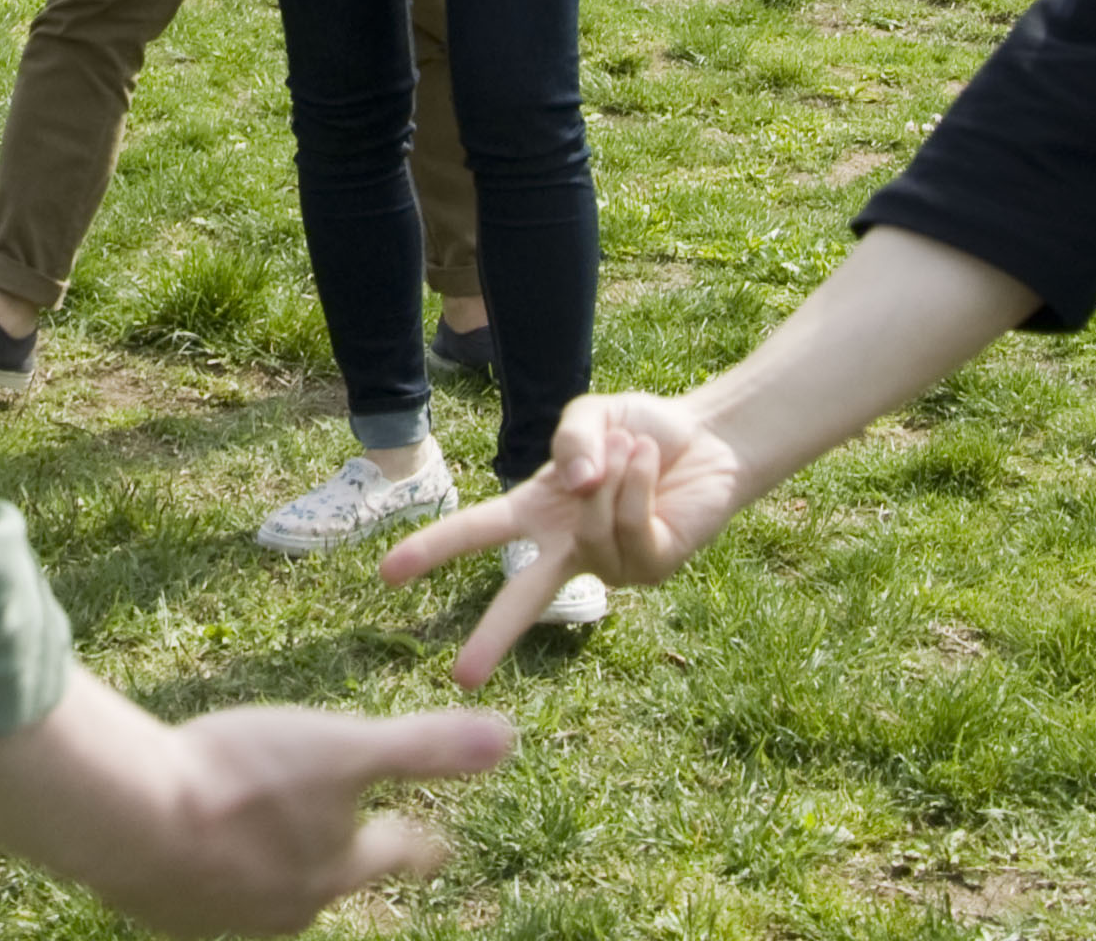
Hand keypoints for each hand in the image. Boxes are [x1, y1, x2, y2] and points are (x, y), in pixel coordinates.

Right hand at [0, 671, 509, 937]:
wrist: (133, 817)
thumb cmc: (244, 777)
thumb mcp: (344, 747)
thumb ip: (424, 746)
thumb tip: (508, 740)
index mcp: (339, 868)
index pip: (396, 851)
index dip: (418, 843)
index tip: (437, 846)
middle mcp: (291, 907)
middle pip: (329, 879)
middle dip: (338, 857)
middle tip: (341, 839)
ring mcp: (230, 917)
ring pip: (266, 889)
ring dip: (271, 862)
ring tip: (263, 837)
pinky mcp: (173, 914)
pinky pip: (205, 893)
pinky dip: (210, 867)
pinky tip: (193, 844)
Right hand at [377, 392, 749, 686]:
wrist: (708, 438)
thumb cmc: (639, 430)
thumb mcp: (591, 417)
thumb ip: (571, 441)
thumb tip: (577, 483)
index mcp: (538, 513)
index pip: (476, 533)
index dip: (431, 550)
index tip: (387, 575)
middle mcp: (568, 546)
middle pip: (522, 597)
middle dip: (492, 636)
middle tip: (460, 679)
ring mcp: (610, 563)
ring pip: (591, 531)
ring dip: (612, 474)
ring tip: (633, 448)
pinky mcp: (652, 566)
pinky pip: (630, 529)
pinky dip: (637, 483)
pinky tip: (650, 462)